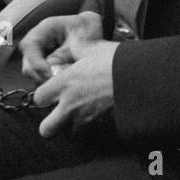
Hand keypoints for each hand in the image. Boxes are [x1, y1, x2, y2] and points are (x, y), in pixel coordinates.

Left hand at [27, 13, 116, 137]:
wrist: (141, 77)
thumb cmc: (117, 60)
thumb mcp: (93, 48)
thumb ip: (78, 49)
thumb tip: (73, 42)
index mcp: (65, 84)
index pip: (38, 98)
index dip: (44, 96)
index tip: (52, 93)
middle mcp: (71, 105)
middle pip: (46, 129)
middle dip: (50, 124)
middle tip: (60, 115)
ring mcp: (86, 120)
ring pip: (69, 135)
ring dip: (73, 127)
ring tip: (83, 116)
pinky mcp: (103, 130)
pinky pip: (90, 137)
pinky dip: (93, 132)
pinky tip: (101, 120)